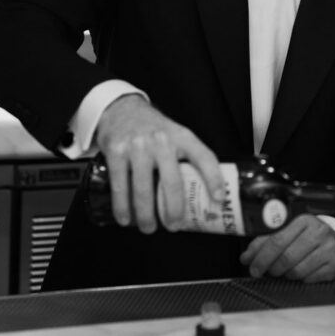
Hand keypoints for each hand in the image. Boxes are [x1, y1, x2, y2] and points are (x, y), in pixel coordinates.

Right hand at [95, 94, 223, 233]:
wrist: (121, 108)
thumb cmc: (153, 128)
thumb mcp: (175, 134)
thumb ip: (187, 158)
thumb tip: (203, 194)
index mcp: (181, 136)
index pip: (204, 157)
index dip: (214, 179)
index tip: (218, 200)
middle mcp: (161, 140)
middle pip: (172, 183)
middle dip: (174, 211)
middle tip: (174, 226)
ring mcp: (137, 146)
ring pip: (143, 190)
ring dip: (146, 216)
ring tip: (149, 227)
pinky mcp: (116, 152)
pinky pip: (120, 186)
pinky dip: (122, 207)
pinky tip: (125, 219)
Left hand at [240, 214, 334, 282]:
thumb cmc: (310, 238)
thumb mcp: (290, 233)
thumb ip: (266, 243)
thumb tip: (246, 257)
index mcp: (304, 221)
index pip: (277, 241)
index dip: (261, 257)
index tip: (252, 267)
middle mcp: (319, 232)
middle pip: (286, 258)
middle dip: (272, 269)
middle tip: (268, 272)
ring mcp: (330, 248)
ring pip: (297, 271)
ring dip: (287, 275)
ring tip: (287, 270)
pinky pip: (309, 279)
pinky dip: (301, 279)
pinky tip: (302, 272)